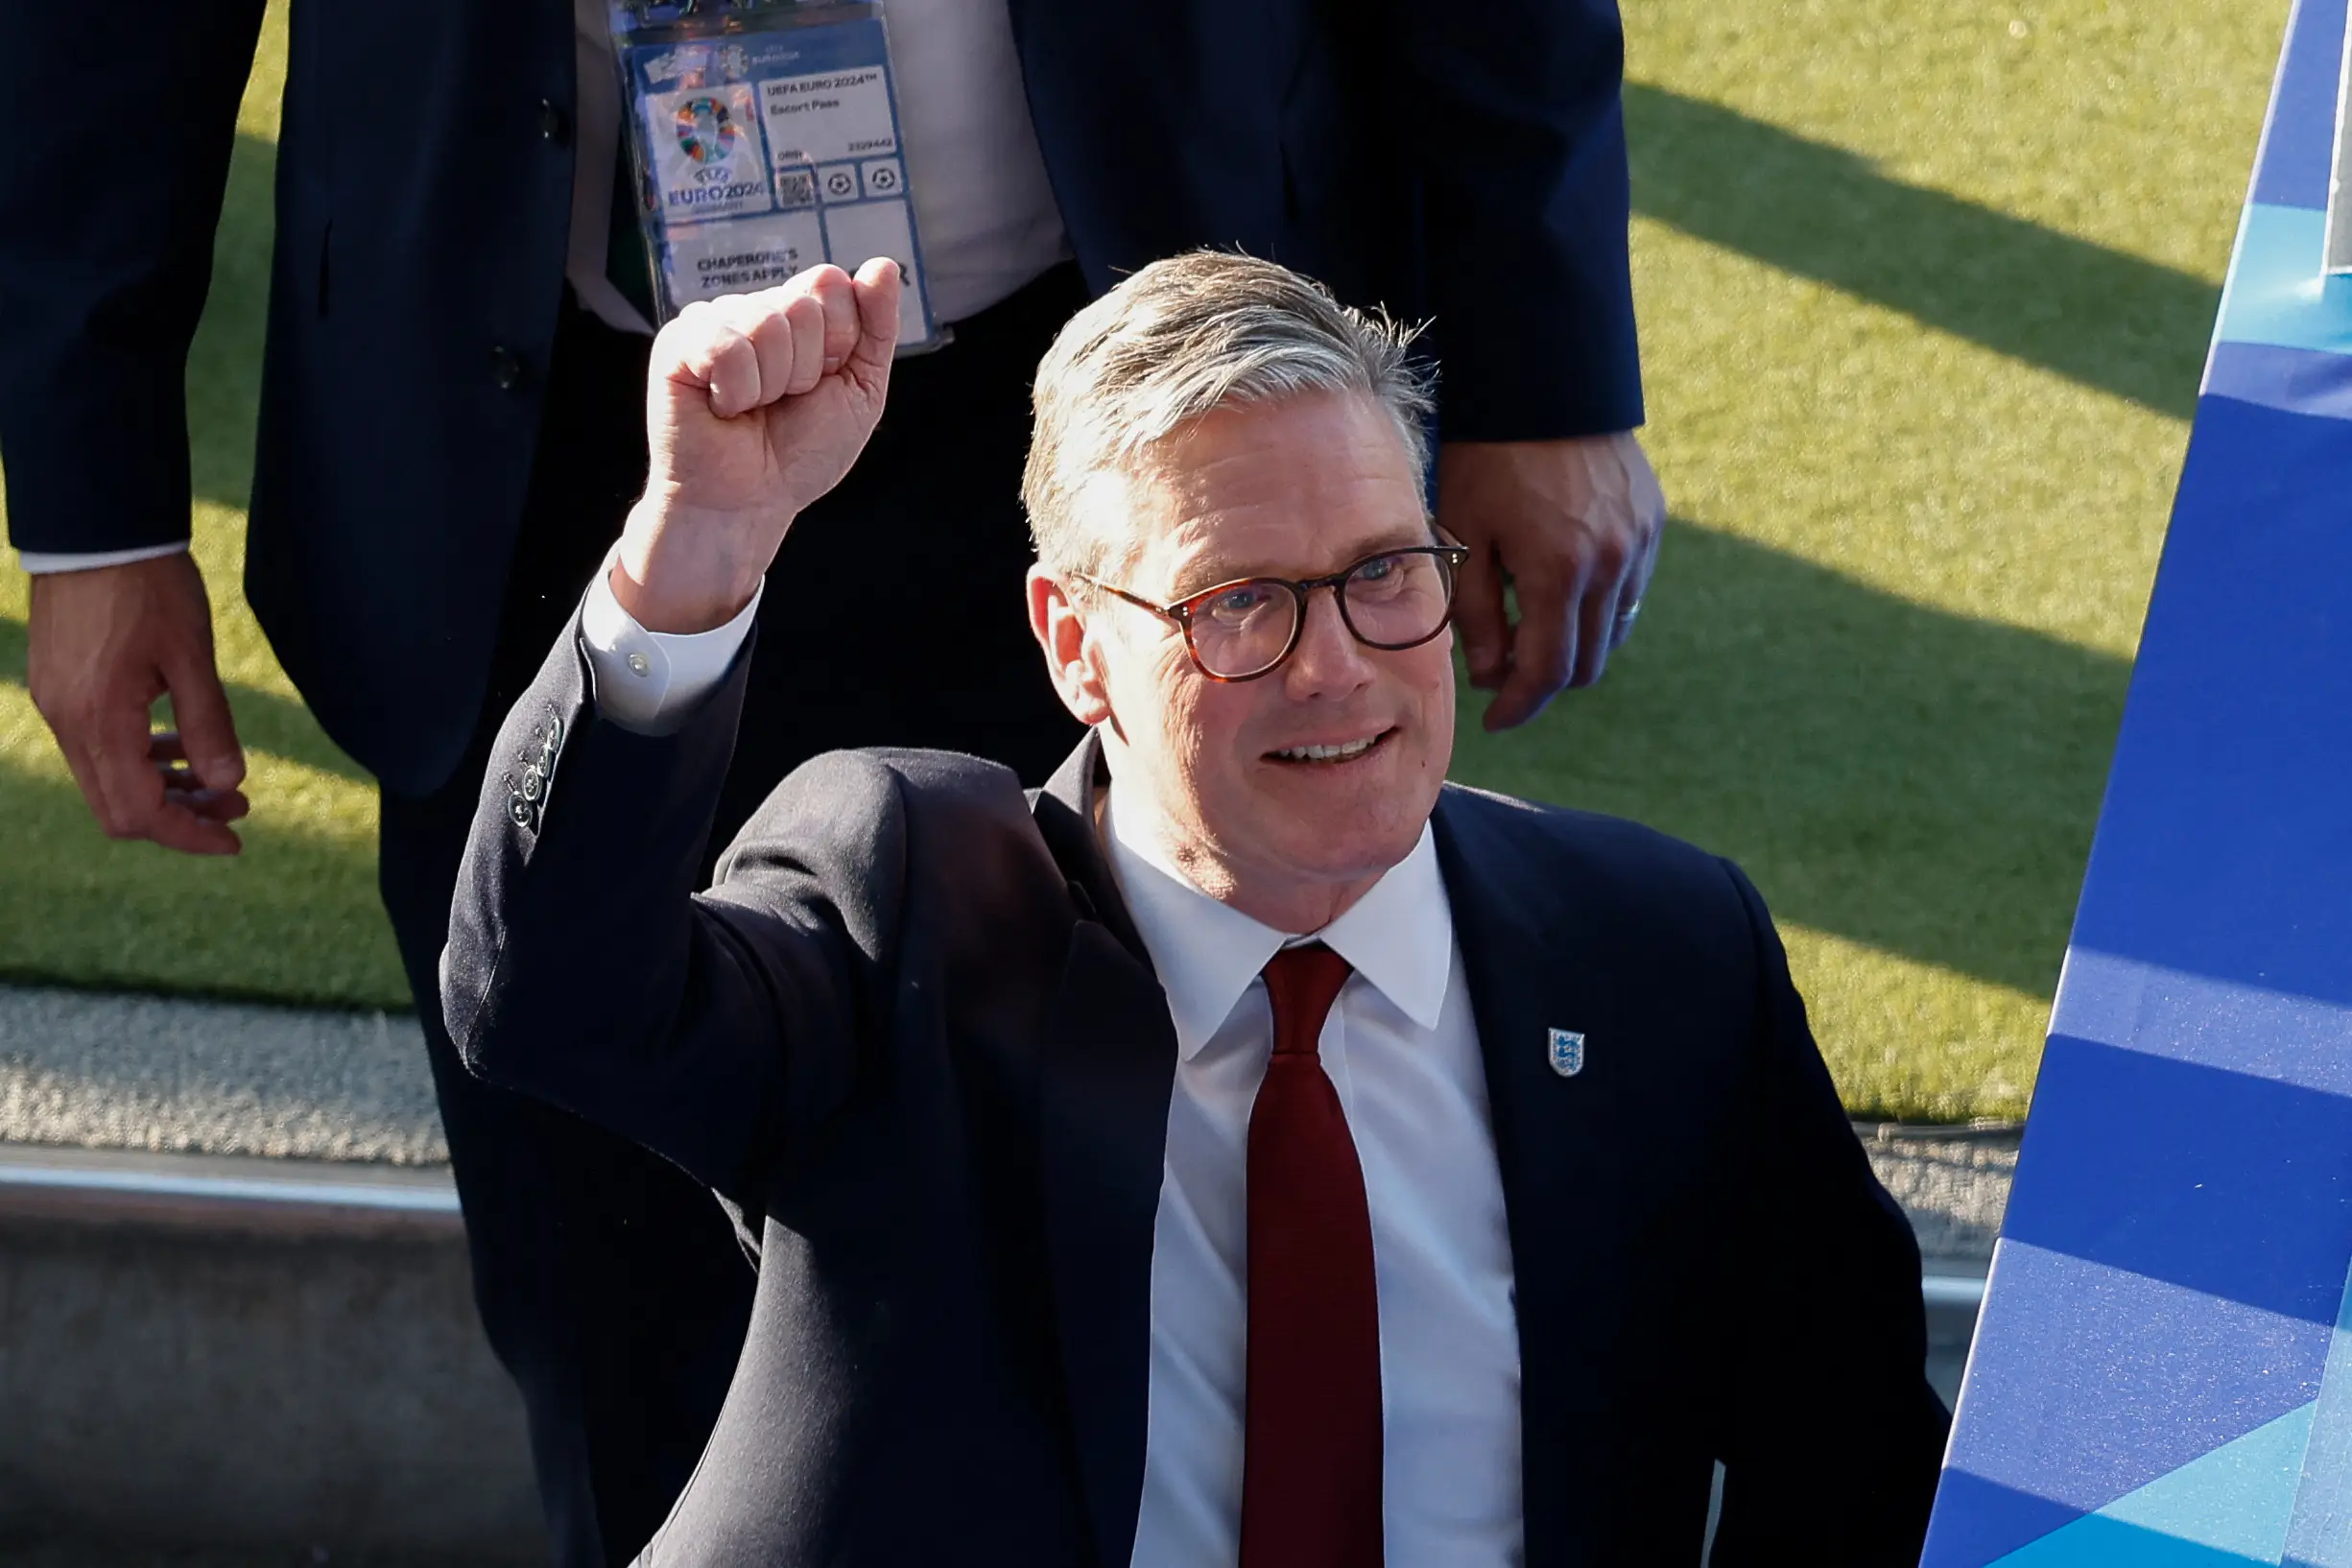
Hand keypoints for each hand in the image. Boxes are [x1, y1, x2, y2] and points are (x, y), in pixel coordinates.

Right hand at [26, 552, 249, 853]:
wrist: (95, 528)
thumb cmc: (148, 585)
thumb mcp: (191, 657)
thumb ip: (209, 726)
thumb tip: (228, 785)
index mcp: (98, 720)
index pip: (139, 813)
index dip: (188, 835)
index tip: (235, 839)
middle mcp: (67, 721)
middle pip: (118, 807)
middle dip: (180, 816)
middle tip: (237, 807)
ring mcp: (57, 705)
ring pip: (107, 778)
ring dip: (163, 788)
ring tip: (221, 781)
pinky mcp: (58, 687)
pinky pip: (98, 745)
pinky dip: (140, 757)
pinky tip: (180, 744)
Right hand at [615, 259, 902, 632]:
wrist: (752, 502)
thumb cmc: (799, 453)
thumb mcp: (860, 389)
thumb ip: (876, 326)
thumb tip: (884, 264)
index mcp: (797, 312)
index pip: (832, 282)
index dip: (839, 342)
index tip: (821, 382)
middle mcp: (754, 309)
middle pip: (803, 304)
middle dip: (807, 368)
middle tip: (783, 402)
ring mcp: (713, 321)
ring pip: (766, 324)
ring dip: (772, 384)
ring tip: (752, 408)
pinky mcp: (676, 344)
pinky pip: (726, 347)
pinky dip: (736, 391)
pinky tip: (723, 408)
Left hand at [1437, 431, 1665, 728]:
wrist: (1543, 381)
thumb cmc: (1488, 457)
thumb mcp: (1463, 535)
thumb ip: (1475, 615)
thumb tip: (1492, 677)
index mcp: (1558, 571)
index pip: (1548, 671)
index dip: (1519, 707)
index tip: (1493, 720)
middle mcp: (1610, 563)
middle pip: (1588, 662)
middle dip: (1544, 680)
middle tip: (1504, 671)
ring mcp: (1638, 542)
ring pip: (1614, 630)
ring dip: (1574, 645)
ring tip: (1528, 626)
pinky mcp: (1651, 521)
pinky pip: (1629, 588)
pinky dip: (1597, 606)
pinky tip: (1560, 586)